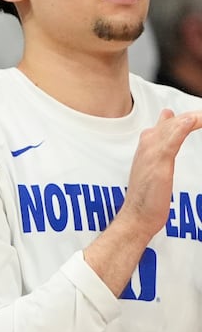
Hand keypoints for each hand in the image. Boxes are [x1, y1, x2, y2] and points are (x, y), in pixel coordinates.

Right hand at [118, 109, 201, 241]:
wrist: (136, 217)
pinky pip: (171, 141)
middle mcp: (147, 145)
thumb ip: (164, 152)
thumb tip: (171, 140)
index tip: (200, 117)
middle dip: (196, 115)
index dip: (186, 118)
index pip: (170, 123)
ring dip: (195, 117)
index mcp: (148, 146)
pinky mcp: (158, 162)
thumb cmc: (147, 197)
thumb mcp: (157, 170)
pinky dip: (181, 128)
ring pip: (175, 127)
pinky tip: (191, 121)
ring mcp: (151, 152)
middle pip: (174, 121)